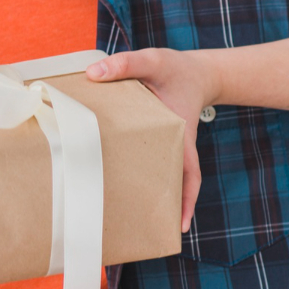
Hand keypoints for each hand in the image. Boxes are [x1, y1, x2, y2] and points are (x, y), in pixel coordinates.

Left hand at [87, 48, 221, 232]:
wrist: (196, 70)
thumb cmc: (176, 68)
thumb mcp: (153, 60)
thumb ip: (125, 64)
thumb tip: (92, 75)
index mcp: (180, 133)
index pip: (189, 172)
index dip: (186, 199)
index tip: (180, 224)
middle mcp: (175, 145)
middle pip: (171, 181)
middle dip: (162, 205)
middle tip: (145, 227)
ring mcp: (166, 143)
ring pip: (159, 173)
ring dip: (148, 191)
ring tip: (124, 211)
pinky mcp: (156, 138)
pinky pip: (149, 157)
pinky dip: (138, 168)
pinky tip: (117, 173)